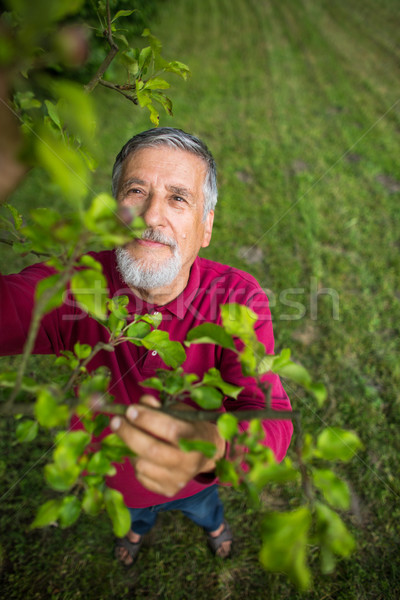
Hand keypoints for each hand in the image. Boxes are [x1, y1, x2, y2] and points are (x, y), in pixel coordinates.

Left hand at [110, 395, 225, 496]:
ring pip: (142, 465)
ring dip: (130, 449)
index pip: (169, 429)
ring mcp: (179, 479)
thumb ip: (160, 407)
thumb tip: (140, 404)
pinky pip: (142, 477)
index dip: (147, 419)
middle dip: (129, 434)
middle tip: (116, 421)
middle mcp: (189, 462)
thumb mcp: (181, 411)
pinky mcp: (169, 490)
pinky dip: (136, 463)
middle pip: (153, 451)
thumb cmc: (190, 426)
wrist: (208, 452)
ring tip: (130, 436)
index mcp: (196, 438)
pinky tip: (140, 452)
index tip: (130, 410)